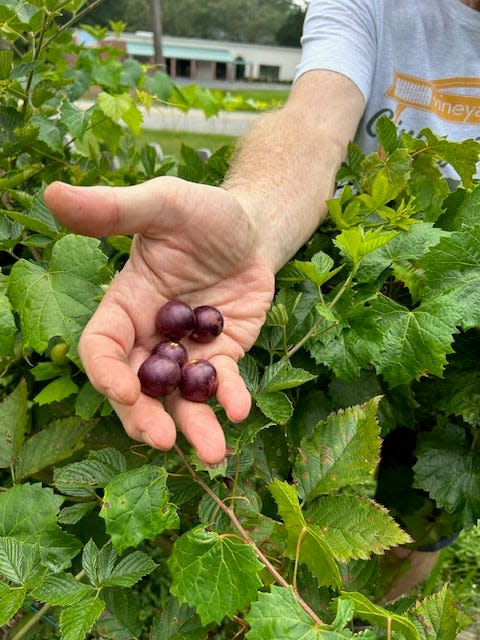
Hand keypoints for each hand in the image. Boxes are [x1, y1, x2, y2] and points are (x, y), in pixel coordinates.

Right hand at [44, 176, 274, 464]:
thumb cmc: (205, 213)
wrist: (253, 228)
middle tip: (161, 440)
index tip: (125, 392)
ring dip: (191, 425)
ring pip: (179, 397)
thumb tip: (53, 194)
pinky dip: (228, 398)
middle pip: (136, 387)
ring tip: (211, 452)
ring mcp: (187, 350)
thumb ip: (114, 210)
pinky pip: (220, 383)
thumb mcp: (163, 204)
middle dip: (144, 416)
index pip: (102, 348)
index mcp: (126, 306)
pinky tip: (238, 409)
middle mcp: (150, 336)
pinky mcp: (221, 354)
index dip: (107, 373)